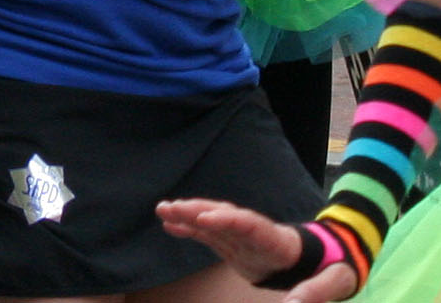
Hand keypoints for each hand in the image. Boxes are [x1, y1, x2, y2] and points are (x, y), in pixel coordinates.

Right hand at [153, 201, 357, 300]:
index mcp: (281, 242)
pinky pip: (210, 235)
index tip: (206, 220)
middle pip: (227, 217)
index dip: (230, 220)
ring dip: (188, 215)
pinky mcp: (238, 247)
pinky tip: (170, 226)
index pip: (253, 226)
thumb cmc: (336, 269)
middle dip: (199, 211)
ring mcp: (246, 239)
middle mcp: (258, 234)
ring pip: (214, 223)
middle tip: (171, 207)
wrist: (332, 261)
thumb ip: (317, 290)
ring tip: (162, 210)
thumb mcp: (337, 281)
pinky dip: (190, 229)